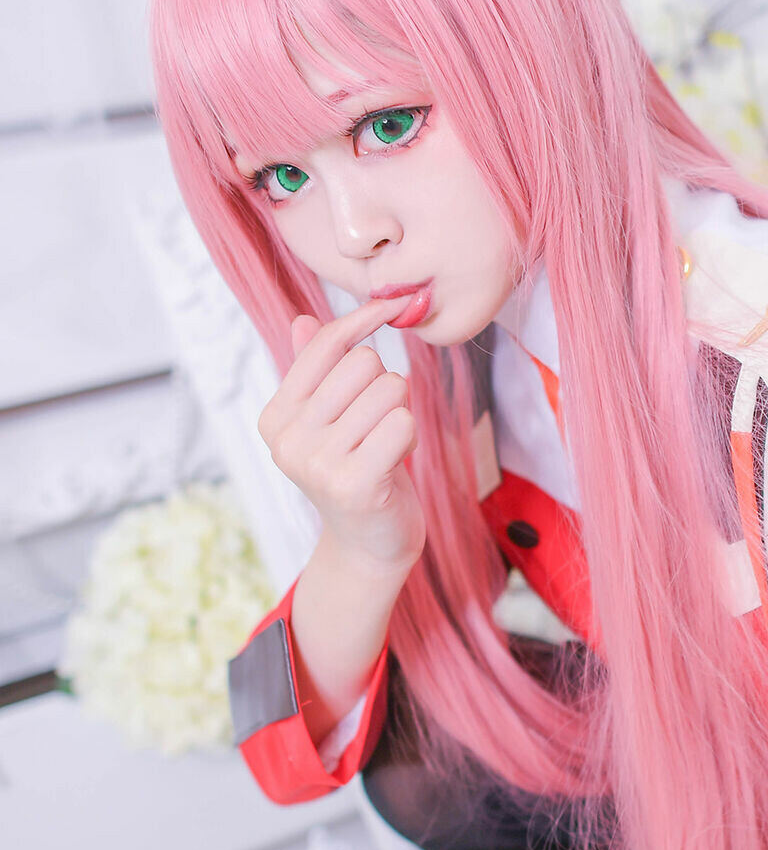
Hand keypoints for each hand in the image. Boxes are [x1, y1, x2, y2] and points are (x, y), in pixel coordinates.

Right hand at [257, 298, 427, 575]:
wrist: (369, 545)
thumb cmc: (357, 471)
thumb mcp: (330, 420)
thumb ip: (314, 372)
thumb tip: (302, 319)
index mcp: (276, 416)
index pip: (324, 344)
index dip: (364, 319)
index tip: (392, 304)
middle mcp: (288, 439)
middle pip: (363, 363)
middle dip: (385, 386)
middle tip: (376, 425)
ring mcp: (317, 463)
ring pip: (389, 390)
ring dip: (400, 414)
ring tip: (384, 446)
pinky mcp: (354, 483)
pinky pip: (403, 422)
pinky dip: (410, 437)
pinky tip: (395, 462)